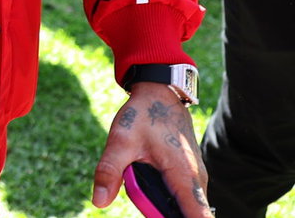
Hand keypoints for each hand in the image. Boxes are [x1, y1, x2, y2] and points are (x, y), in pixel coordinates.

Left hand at [90, 84, 210, 216]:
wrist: (159, 93)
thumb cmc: (142, 115)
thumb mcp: (120, 140)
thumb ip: (109, 171)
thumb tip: (98, 202)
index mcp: (184, 177)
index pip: (199, 217)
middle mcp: (197, 181)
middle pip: (187, 215)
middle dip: (161, 214)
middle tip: (139, 190)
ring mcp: (195, 178)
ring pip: (181, 205)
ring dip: (160, 204)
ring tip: (139, 177)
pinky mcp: (190, 175)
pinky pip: (180, 195)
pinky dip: (163, 196)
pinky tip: (145, 178)